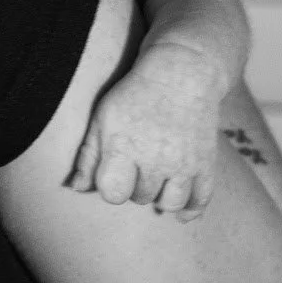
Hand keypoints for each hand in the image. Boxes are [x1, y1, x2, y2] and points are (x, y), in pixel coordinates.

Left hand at [68, 40, 226, 219]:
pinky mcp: (205, 163)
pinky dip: (190, 210)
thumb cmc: (135, 94)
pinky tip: (181, 210)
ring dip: (160, 197)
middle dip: (135, 185)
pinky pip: (200, 200)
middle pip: (140, 197)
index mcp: (124, 147)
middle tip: (137, 164)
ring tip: (156, 180)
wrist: (182, 72)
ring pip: (169, 204)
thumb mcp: (103, 117)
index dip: (110, 187)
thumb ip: (89, 155)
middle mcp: (155, 160)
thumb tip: (76, 188)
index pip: (112, 193)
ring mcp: (183, 164)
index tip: (113, 173)